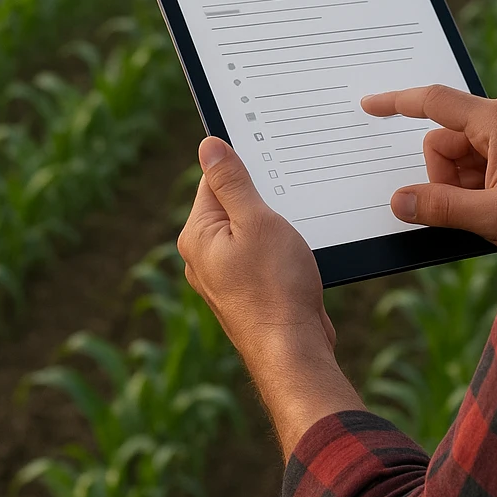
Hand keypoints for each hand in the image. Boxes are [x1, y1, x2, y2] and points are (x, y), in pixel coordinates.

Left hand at [177, 137, 363, 455]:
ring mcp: (224, 275)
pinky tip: (298, 253)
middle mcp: (203, 255)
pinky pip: (260, 253)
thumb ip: (232, 182)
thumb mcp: (256, 221)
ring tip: (297, 229)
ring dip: (275, 223)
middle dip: (263, 196)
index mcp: (198, 235)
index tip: (273, 162)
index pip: (214, 179)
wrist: (293, 350)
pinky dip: (279, 246)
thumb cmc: (276, 286)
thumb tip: (209, 146)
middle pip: (232, 203)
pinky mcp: (247, 290)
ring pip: (250, 229)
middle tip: (291, 196)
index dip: (246, 165)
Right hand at [361, 86, 496, 251]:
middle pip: (445, 142)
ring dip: (467, 187)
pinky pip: (484, 161)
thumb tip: (400, 202)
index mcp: (496, 119)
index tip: (368, 105)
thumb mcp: (495, 217)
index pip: (433, 101)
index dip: (396, 103)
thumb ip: (441, 208)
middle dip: (447, 179)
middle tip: (476, 213)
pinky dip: (483, 186)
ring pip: (463, 156)